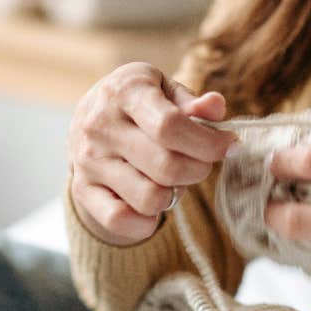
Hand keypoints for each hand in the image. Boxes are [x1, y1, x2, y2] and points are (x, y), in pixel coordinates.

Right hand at [68, 62, 237, 246]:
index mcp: (125, 91)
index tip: (229, 146)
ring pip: (149, 197)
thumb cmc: (139, 101)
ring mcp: (88, 160)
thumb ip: (192, 101)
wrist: (89, 116)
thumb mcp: (165, 89)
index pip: (170, 126)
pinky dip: (145, 221)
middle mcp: (100, 125)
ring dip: (174, 194)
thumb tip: (216, 108)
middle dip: (198, 169)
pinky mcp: (82, 189)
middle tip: (202, 162)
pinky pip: (119, 220)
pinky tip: (154, 202)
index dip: (208, 143)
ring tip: (174, 179)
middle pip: (166, 166)